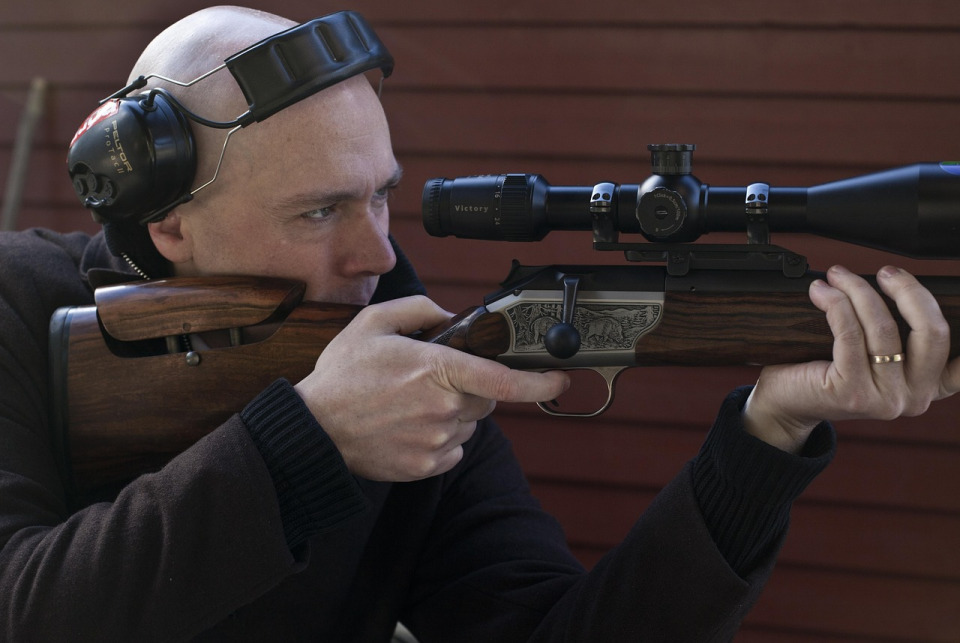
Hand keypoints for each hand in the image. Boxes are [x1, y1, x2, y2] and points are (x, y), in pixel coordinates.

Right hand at [294, 295, 569, 480]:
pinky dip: (441, 438)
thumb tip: (449, 315)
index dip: (538, 381)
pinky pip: (453, 449)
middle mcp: (442, 408)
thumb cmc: (342, 377)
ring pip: (470, 424)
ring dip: (454, 413)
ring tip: (411, 405)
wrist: (313, 430)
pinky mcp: (425, 467)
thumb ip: (418, 310)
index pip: (502, 378)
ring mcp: (435, 441)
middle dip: (471, 386)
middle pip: (486, 398)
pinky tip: (409, 426)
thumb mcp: (372, 324)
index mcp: (436, 370)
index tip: (560, 378)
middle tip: (433, 380)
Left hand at [743, 265, 959, 453]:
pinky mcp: (852, 392)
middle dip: (909, 290)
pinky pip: (850, 333)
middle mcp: (915, 398)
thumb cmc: (828, 371)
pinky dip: (836, 303)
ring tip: (838, 276)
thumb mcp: (874, 355)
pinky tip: (822, 291)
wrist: (787, 403)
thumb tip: (901, 282)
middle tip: (885, 272)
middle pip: (932, 332)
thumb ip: (899, 334)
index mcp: (929, 386)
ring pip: (884, 328)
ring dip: (859, 290)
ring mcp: (885, 398)